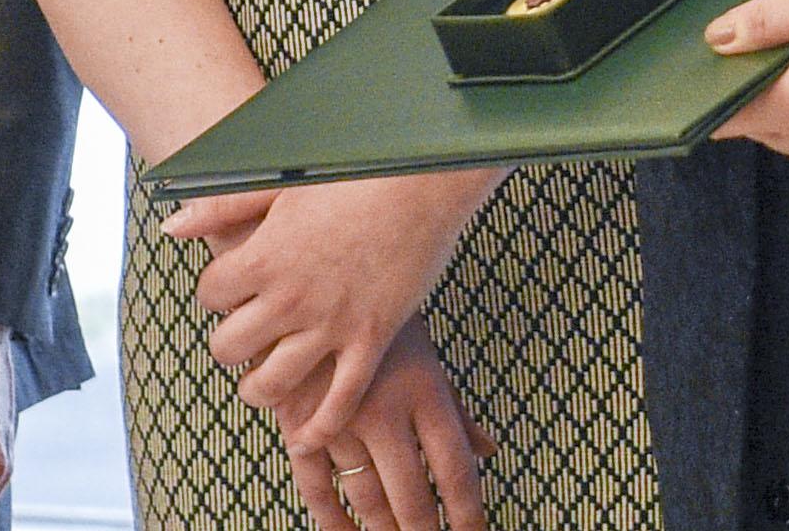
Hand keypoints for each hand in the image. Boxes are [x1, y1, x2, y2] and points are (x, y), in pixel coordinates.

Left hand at [169, 164, 496, 450]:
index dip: (217, 291)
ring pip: (271, 384)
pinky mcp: (371, 339)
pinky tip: (306, 436)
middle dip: (231, 344)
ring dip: (259, 389)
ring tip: (264, 382)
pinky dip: (318, 427)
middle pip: (228, 347)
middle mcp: (290, 297)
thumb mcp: (284, 182)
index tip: (234, 286)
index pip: (210, 294)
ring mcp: (331, 324)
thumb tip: (172, 225)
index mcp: (264, 256)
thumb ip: (225, 205)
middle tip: (249, 334)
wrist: (426, 179)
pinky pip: (338, 402)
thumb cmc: (355, 171)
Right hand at [287, 320, 488, 530]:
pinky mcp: (298, 425)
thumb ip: (456, 409)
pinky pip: (315, 487)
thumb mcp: (426, 357)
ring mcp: (338, 421)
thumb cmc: (380, 321)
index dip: (467, 513)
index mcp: (425, 391)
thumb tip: (490, 450)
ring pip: (366, 498)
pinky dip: (330, 519)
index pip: (455, 468)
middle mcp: (385, 412)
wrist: (311, 282)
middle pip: (411, 496)